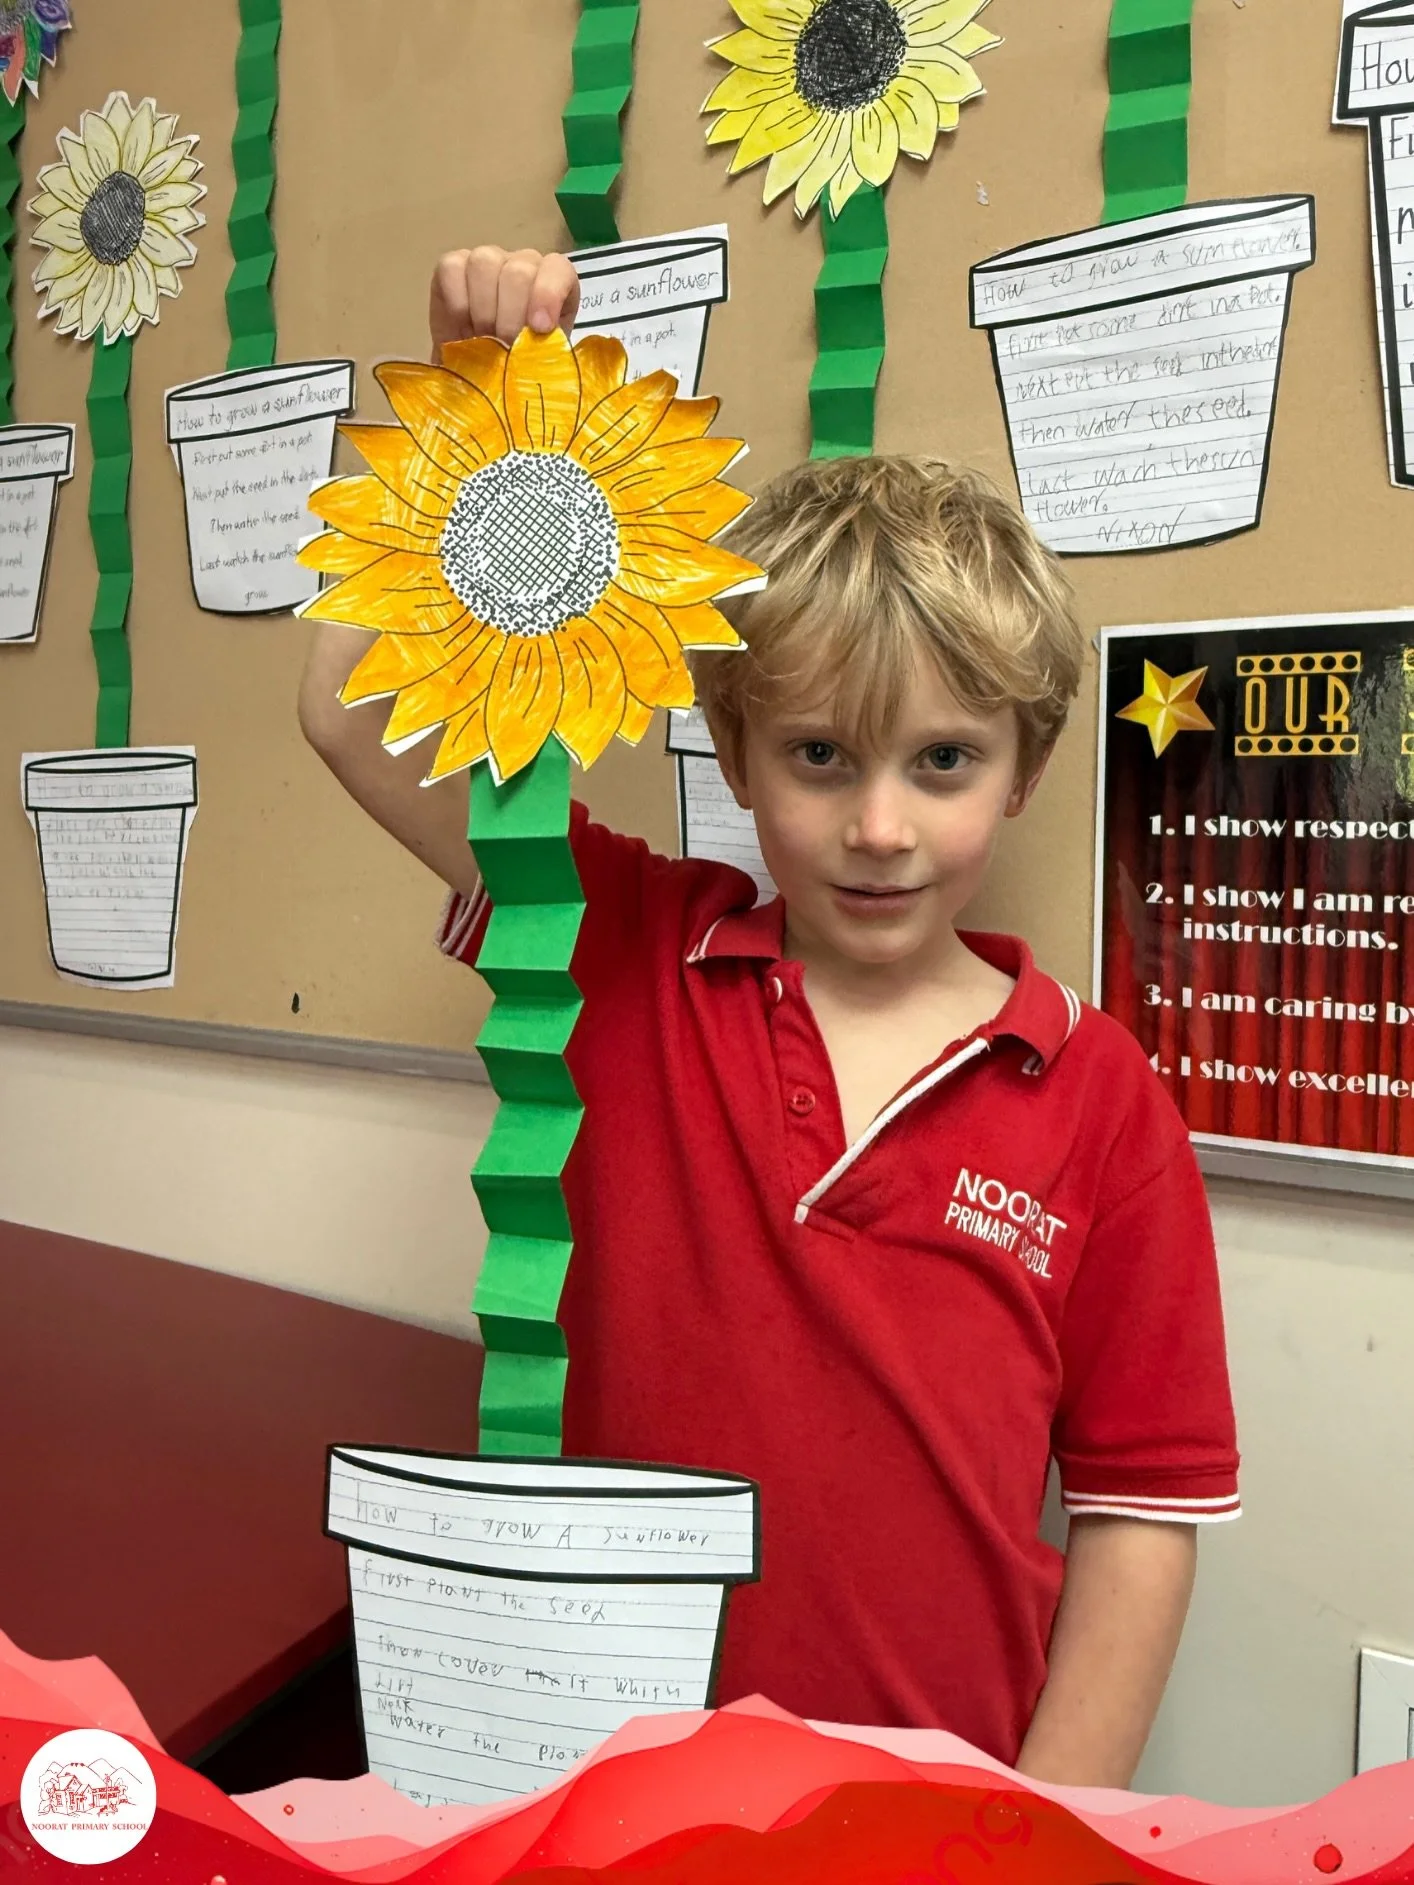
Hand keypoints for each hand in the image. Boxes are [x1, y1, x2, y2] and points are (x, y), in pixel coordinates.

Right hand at [429, 246, 580, 360]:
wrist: (482, 375)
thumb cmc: (519, 367)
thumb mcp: (541, 363)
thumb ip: (547, 352)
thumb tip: (536, 357)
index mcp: (555, 281)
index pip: (557, 269)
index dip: (548, 295)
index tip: (540, 329)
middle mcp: (523, 263)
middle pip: (518, 271)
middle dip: (510, 317)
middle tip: (504, 347)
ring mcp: (487, 261)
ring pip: (484, 264)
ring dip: (483, 311)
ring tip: (482, 341)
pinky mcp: (452, 266)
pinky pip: (452, 268)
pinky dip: (457, 303)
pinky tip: (461, 329)